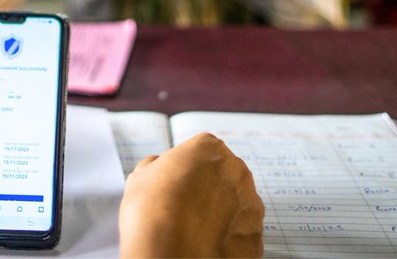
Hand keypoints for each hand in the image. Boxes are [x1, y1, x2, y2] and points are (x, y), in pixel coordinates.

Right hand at [119, 132, 263, 257]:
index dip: (188, 170)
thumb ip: (157, 165)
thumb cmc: (152, 211)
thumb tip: (158, 167)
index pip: (202, 151)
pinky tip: (208, 245)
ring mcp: (250, 204)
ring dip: (223, 213)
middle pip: (224, 175)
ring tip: (196, 230)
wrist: (167, 252)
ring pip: (237, 204)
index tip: (178, 184)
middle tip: (186, 207)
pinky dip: (230, 239)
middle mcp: (236, 170)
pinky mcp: (256, 235)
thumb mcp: (141, 176)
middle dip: (210, 188)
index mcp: (209, 148)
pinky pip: (243, 233)